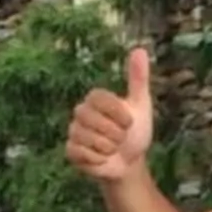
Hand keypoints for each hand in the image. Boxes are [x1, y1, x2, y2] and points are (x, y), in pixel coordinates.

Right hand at [66, 46, 154, 183]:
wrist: (131, 162)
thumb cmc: (135, 132)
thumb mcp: (141, 105)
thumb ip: (138, 79)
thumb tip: (140, 49)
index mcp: (96, 98)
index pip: (101, 99)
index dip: (118, 114)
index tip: (129, 122)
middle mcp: (81, 112)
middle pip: (93, 120)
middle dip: (115, 134)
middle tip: (121, 138)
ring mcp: (74, 131)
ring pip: (89, 139)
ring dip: (108, 148)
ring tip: (112, 148)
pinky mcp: (71, 151)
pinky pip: (82, 154)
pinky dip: (98, 160)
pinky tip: (103, 159)